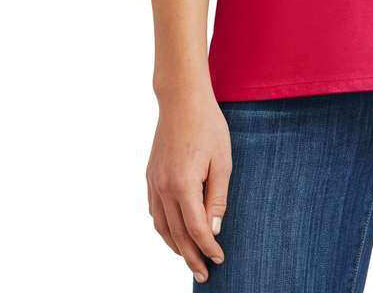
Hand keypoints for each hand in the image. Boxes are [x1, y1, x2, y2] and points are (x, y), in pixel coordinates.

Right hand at [146, 87, 230, 282]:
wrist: (182, 99)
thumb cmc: (208, 125)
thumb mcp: (222, 161)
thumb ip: (217, 199)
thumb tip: (212, 231)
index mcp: (183, 185)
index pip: (196, 229)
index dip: (208, 248)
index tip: (220, 259)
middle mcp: (163, 187)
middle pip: (177, 234)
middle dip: (190, 257)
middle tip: (204, 274)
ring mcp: (153, 182)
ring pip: (161, 226)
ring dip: (175, 246)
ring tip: (189, 259)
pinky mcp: (150, 175)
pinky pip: (155, 211)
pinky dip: (164, 227)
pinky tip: (174, 232)